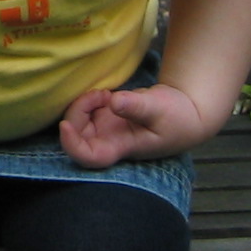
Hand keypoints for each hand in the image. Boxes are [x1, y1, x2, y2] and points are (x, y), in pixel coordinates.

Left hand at [59, 83, 215, 168]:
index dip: (71, 145)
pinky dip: (88, 99)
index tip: (65, 125)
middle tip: (101, 95)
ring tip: (105, 94)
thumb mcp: (160, 109)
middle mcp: (108, 141)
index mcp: (120, 148)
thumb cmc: (177, 117)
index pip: (89, 157)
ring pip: (77, 121)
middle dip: (78, 113)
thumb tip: (114, 102)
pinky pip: (84, 110)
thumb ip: (137, 106)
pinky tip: (105, 94)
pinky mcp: (104, 116)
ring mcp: (104, 128)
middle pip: (76, 136)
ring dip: (83, 104)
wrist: (185, 112)